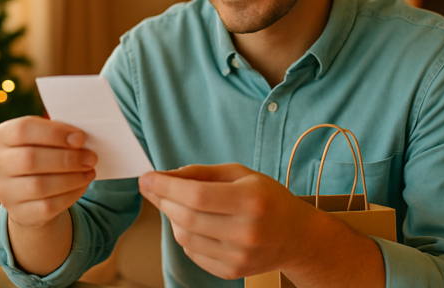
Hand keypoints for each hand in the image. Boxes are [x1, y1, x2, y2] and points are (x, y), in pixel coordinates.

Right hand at [0, 116, 97, 229]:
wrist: (31, 192)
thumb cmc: (44, 153)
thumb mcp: (46, 139)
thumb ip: (59, 135)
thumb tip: (80, 139)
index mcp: (3, 136)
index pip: (22, 129)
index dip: (54, 133)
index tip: (80, 138)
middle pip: (30, 159)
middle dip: (67, 158)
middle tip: (91, 158)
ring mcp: (4, 190)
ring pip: (39, 186)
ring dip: (71, 178)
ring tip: (89, 171)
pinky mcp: (18, 213)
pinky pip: (47, 206)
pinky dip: (70, 194)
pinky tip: (83, 185)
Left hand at [138, 163, 319, 279]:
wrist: (297, 237)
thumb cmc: (268, 199)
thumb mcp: (242, 174)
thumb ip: (203, 173)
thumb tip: (166, 176)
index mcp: (250, 200)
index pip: (196, 195)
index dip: (165, 187)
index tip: (146, 178)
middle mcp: (245, 231)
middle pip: (186, 217)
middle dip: (162, 200)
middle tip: (152, 188)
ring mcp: (239, 256)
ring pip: (185, 237)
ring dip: (172, 217)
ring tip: (178, 204)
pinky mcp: (232, 271)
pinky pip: (193, 253)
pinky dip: (185, 235)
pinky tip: (194, 223)